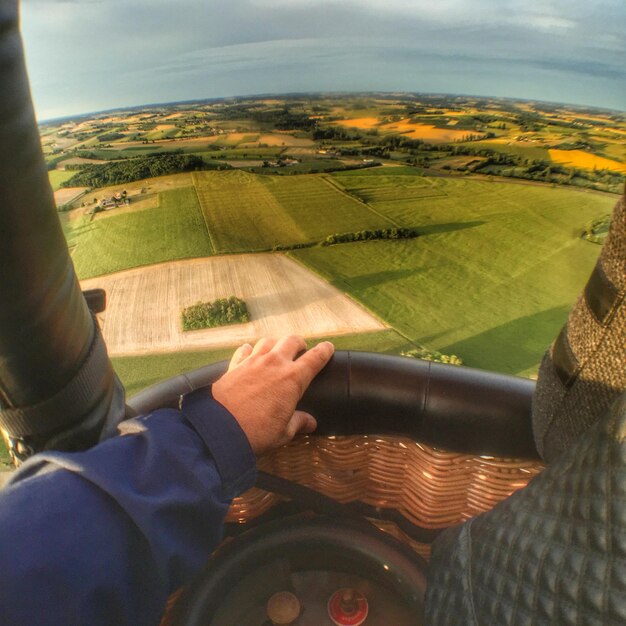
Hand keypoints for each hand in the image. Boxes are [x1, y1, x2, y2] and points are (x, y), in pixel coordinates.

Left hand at [212, 336, 333, 454]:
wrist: (219, 429)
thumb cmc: (256, 432)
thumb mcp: (283, 433)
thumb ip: (298, 423)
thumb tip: (310, 422)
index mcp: (293, 379)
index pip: (315, 358)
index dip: (324, 350)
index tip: (328, 347)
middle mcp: (274, 364)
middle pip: (291, 340)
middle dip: (299, 343)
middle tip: (301, 351)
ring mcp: (253, 362)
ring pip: (268, 341)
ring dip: (276, 344)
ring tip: (276, 351)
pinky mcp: (234, 366)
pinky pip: (244, 350)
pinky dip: (249, 350)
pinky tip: (249, 352)